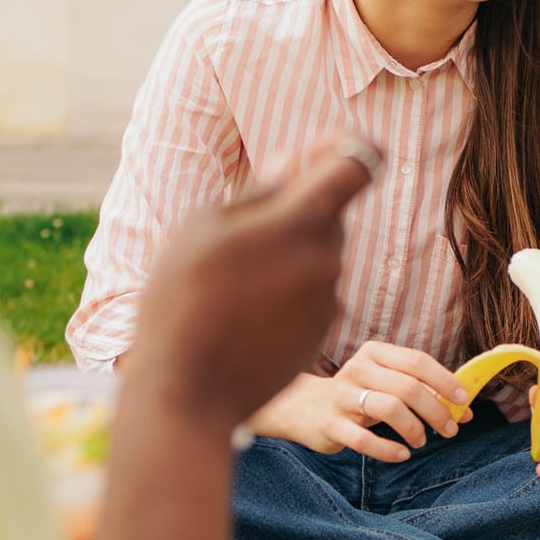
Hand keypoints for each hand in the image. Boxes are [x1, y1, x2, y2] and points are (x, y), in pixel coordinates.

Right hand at [130, 137, 375, 433]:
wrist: (188, 391)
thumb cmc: (183, 301)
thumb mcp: (203, 229)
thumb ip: (258, 191)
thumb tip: (293, 162)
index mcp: (300, 222)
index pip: (357, 164)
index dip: (347, 148)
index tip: (324, 148)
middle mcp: (327, 259)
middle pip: (329, 214)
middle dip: (298, 211)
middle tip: (244, 231)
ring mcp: (329, 300)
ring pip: (317, 256)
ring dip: (287, 255)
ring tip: (231, 282)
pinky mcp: (322, 334)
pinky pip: (311, 295)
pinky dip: (286, 292)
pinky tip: (243, 314)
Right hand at [256, 342, 473, 462]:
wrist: (303, 407)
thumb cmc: (358, 394)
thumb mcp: (387, 384)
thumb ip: (422, 391)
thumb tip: (465, 411)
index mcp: (376, 353)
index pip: (418, 362)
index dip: (445, 381)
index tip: (463, 401)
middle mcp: (358, 369)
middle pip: (408, 387)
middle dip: (436, 411)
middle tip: (450, 430)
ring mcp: (342, 396)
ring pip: (389, 408)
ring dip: (415, 428)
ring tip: (422, 441)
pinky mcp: (330, 424)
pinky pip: (364, 439)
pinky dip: (388, 449)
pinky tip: (402, 454)